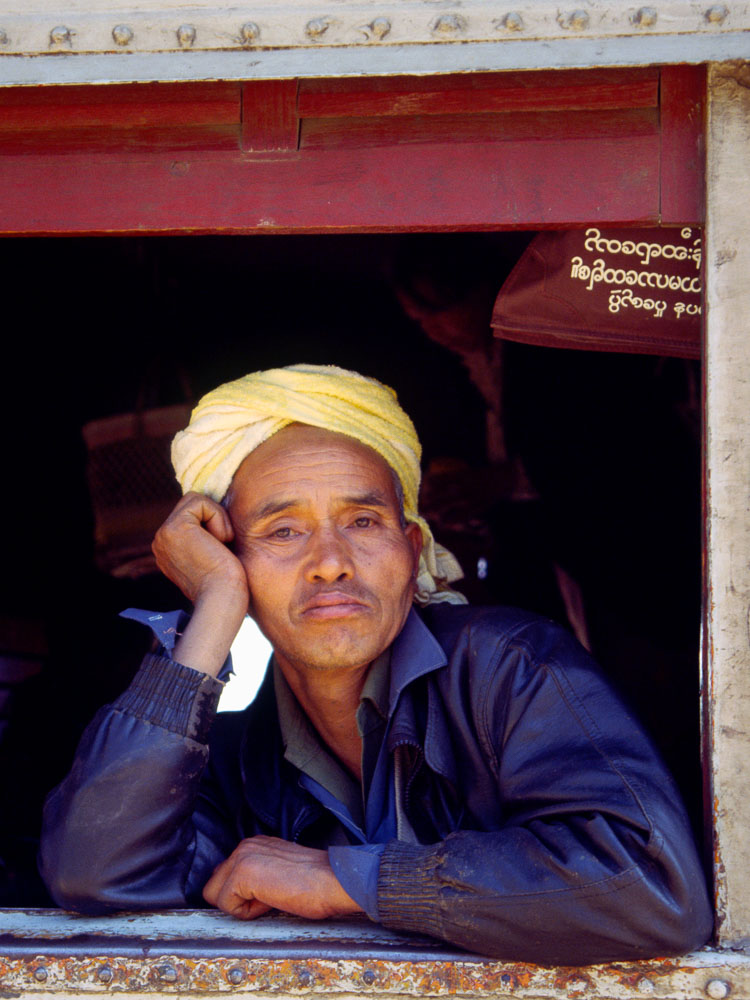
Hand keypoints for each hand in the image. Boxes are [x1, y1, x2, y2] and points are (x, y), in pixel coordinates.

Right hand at [153, 492, 247, 605]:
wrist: (223, 601)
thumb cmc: (227, 585)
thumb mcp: (211, 557)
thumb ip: (204, 537)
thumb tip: (216, 514)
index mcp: (168, 549)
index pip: (191, 516)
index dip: (213, 524)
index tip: (219, 551)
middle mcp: (161, 541)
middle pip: (192, 505)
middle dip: (215, 520)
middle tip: (222, 547)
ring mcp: (163, 534)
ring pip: (195, 501)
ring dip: (217, 519)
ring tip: (219, 546)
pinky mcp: (174, 528)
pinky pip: (200, 502)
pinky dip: (218, 518)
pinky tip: (220, 542)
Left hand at [202, 835, 363, 920]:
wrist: (335, 881)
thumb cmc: (315, 883)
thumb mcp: (279, 873)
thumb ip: (255, 876)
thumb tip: (233, 893)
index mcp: (253, 845)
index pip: (223, 877)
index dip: (243, 896)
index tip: (270, 893)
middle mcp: (244, 845)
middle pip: (213, 886)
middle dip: (237, 900)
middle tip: (270, 896)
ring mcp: (242, 856)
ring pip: (215, 896)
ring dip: (242, 906)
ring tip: (272, 897)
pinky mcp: (242, 872)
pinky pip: (226, 906)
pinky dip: (248, 912)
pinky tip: (272, 900)